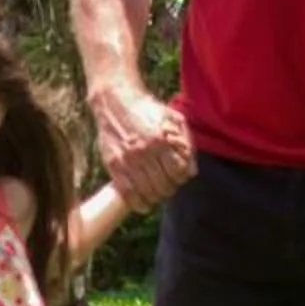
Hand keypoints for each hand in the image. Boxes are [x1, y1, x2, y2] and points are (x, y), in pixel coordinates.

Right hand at [94, 88, 194, 210]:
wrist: (115, 102)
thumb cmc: (147, 110)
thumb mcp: (174, 119)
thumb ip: (186, 144)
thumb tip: (191, 172)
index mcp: (160, 139)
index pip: (178, 172)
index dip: (181, 177)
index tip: (178, 174)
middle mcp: (144, 152)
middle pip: (164, 186)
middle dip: (169, 188)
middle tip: (167, 183)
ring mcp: (127, 160)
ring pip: (147, 193)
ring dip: (156, 197)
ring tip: (156, 191)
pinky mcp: (113, 166)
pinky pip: (128, 195)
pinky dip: (138, 203)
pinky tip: (143, 201)